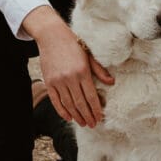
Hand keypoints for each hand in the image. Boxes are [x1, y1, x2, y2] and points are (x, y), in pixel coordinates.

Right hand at [22, 7, 113, 127]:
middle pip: (80, 103)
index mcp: (83, 71)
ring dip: (76, 116)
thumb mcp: (89, 55)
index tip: (100, 118)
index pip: (91, 96)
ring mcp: (58, 81)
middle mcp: (70, 78)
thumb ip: (100, 70)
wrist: (52, 36)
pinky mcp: (49, 82)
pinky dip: (62, 110)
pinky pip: (56, 100)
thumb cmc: (73, 44)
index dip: (96, 109)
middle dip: (87, 116)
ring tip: (83, 123)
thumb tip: (112, 82)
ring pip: (68, 104)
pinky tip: (68, 117)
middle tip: (93, 125)